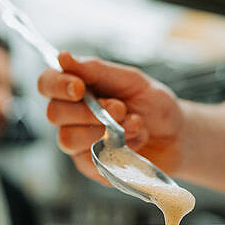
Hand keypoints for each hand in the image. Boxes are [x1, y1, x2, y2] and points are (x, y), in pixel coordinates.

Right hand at [38, 52, 183, 184]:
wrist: (177, 135)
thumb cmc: (153, 105)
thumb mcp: (131, 80)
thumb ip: (96, 69)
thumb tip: (63, 57)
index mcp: (77, 89)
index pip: (47, 83)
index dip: (57, 85)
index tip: (80, 87)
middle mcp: (71, 116)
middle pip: (54, 113)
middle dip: (88, 111)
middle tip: (120, 107)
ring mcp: (79, 143)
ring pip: (68, 139)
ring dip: (103, 131)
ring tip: (134, 124)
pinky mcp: (91, 166)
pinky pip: (89, 160)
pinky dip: (117, 149)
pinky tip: (135, 142)